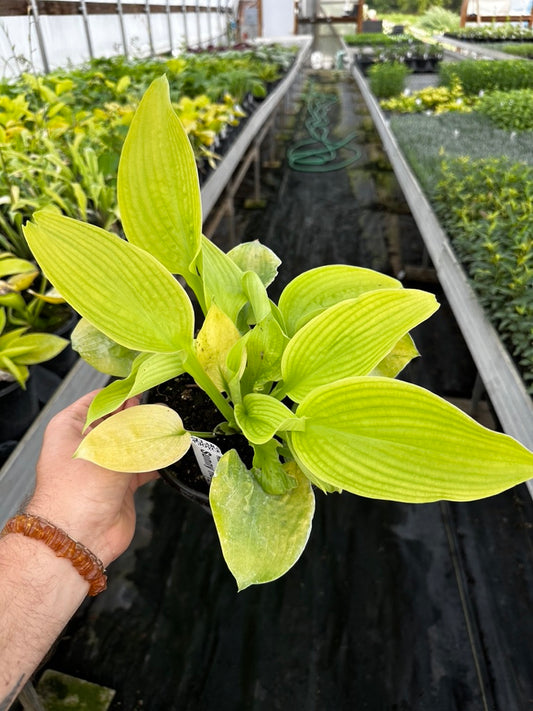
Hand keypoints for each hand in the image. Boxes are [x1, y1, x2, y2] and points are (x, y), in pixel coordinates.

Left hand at [26, 390, 157, 566]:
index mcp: (70, 427)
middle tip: (164, 411)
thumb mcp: (107, 448)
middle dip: (142, 417)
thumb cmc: (77, 491)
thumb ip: (133, 428)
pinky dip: (158, 460)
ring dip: (152, 439)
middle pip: (120, 421)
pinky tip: (172, 453)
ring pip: (134, 443)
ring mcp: (105, 465)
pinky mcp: (121, 484)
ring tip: (172, 430)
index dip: (123, 395)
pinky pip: (144, 465)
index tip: (146, 390)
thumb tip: (155, 410)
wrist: (78, 538)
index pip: (100, 400)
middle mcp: (86, 444)